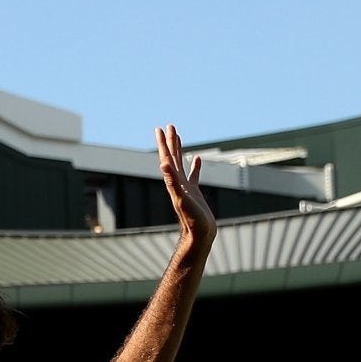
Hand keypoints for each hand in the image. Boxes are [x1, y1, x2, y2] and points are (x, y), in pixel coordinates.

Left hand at [155, 124, 215, 251]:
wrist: (200, 235)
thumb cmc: (192, 220)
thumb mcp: (182, 199)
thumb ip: (172, 182)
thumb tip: (163, 165)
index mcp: (174, 182)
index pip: (167, 158)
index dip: (164, 144)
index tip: (160, 129)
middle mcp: (178, 183)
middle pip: (172, 157)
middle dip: (170, 142)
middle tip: (168, 126)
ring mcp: (186, 187)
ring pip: (181, 164)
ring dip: (179, 150)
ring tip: (178, 136)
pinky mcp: (194, 193)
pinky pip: (194, 175)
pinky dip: (195, 166)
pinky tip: (196, 159)